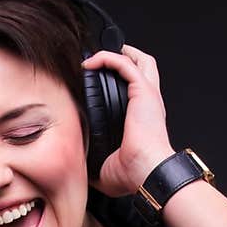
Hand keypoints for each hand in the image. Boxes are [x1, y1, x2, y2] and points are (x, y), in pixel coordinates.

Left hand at [81, 44, 175, 196]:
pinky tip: (91, 63)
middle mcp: (148, 103)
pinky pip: (124, 63)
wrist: (147, 171)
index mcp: (143, 119)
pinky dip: (107, 57)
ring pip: (139, 60)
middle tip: (105, 61)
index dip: (121, 82)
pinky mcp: (142, 90)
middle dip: (127, 58)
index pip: (136, 91)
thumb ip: (93, 165)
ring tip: (98, 56)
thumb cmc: (135, 172)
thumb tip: (78, 170)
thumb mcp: (107, 169)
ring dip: (119, 53)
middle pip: (145, 68)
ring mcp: (147, 95)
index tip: (100, 83)